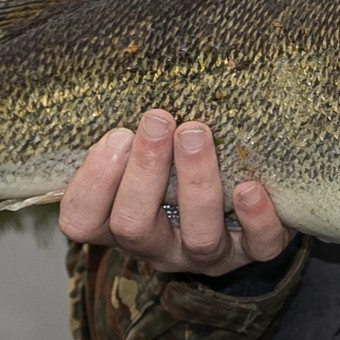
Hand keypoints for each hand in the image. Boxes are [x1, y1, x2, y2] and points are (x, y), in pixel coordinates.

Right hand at [59, 109, 289, 275]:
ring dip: (196, 183)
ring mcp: (207, 256)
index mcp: (122, 221)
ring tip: (197, 134)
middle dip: (144, 171)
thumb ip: (135, 133)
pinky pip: (257, 247)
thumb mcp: (149, 153)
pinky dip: (256, 219)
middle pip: (133, 227)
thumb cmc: (182, 169)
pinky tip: (249, 188)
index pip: (82, 220)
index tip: (117, 135)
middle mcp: (160, 246)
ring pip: (197, 236)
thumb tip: (133, 82)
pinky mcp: (254, 252)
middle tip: (158, 121)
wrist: (248, 205)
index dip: (92, 184)